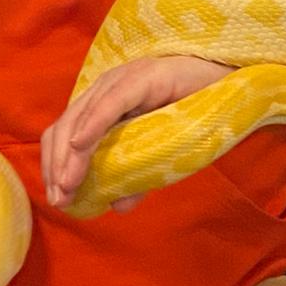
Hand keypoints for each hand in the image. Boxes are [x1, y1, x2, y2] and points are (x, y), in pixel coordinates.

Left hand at [41, 55, 230, 212]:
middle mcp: (106, 89)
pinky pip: (110, 104)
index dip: (53, 165)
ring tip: (68, 185)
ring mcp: (122, 81)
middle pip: (63, 127)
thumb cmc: (194, 115)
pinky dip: (92, 126)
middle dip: (56, 167)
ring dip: (70, 156)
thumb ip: (138, 177)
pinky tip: (81, 147)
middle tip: (60, 199)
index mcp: (103, 104)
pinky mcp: (143, 78)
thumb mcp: (158, 153)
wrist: (232, 85)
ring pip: (81, 118)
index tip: (57, 198)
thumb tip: (118, 207)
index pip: (62, 133)